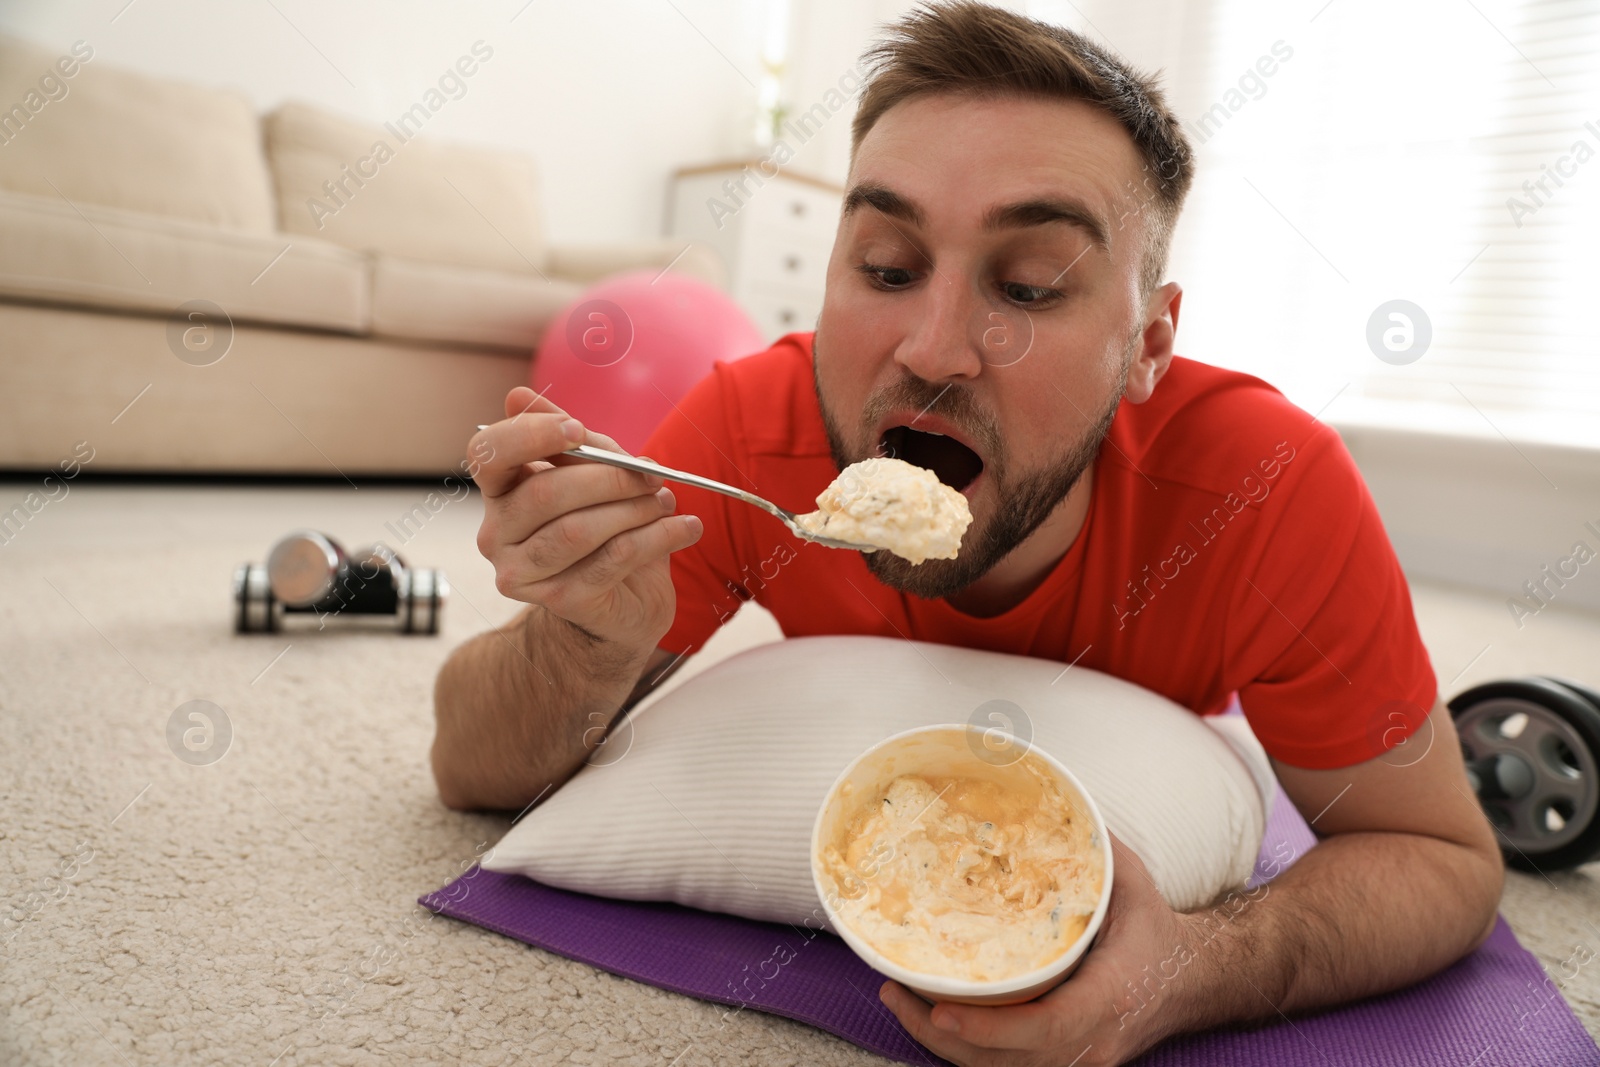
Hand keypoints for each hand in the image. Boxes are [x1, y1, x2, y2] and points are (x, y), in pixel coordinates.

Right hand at [471, 386, 702, 649]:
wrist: (624, 602)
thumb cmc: (607, 527)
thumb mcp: (596, 473)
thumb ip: (570, 437)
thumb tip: (518, 395)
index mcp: (499, 492)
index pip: (487, 455)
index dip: (529, 436)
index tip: (578, 430)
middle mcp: (497, 534)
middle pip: (545, 493)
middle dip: (609, 478)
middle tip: (652, 474)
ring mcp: (523, 572)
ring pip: (578, 530)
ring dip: (634, 509)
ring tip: (667, 501)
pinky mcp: (561, 600)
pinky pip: (613, 559)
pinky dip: (657, 537)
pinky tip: (686, 527)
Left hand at [878, 835, 1199, 1066]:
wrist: (1193, 981)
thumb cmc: (1156, 930)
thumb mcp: (1131, 882)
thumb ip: (1090, 849)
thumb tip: (1052, 798)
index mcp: (1110, 997)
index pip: (1045, 1028)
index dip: (988, 1027)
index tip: (940, 1010)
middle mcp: (1094, 1043)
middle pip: (1007, 1062)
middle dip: (942, 1037)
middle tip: (894, 992)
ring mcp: (1080, 1062)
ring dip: (944, 1046)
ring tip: (899, 1000)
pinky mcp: (1066, 1064)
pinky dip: (966, 1050)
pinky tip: (930, 1017)